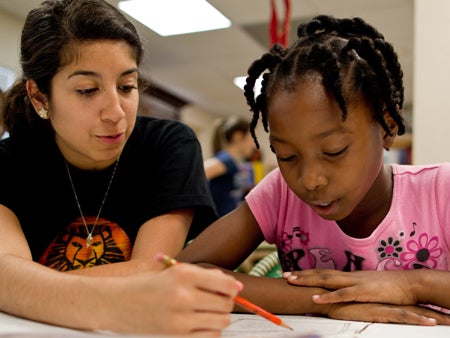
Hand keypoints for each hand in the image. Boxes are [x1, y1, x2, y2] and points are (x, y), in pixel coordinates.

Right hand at [100, 263, 240, 334]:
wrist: (115, 303)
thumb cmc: (148, 284)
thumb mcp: (174, 272)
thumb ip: (204, 276)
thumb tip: (235, 287)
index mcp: (183, 274)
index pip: (226, 284)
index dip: (233, 288)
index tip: (230, 290)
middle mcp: (183, 296)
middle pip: (226, 304)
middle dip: (226, 303)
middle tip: (215, 301)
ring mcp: (179, 319)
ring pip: (221, 321)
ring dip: (218, 317)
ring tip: (205, 312)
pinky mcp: (176, 336)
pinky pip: (210, 336)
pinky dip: (210, 331)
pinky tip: (198, 324)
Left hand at [283, 269, 416, 305]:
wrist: (409, 284)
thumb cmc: (389, 287)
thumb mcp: (367, 287)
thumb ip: (353, 288)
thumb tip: (342, 292)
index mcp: (349, 276)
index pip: (323, 272)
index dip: (307, 273)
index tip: (291, 273)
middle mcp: (348, 276)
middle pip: (320, 274)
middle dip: (301, 275)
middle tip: (283, 275)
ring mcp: (355, 283)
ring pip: (327, 280)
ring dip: (308, 280)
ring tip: (292, 282)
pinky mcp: (363, 292)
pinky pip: (343, 294)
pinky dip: (328, 296)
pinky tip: (316, 298)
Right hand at [326, 302, 449, 325]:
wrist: (326, 297)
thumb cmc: (339, 304)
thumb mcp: (357, 309)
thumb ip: (368, 310)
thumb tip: (374, 315)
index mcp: (385, 302)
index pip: (411, 307)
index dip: (429, 312)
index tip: (445, 318)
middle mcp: (388, 303)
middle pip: (418, 309)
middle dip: (438, 315)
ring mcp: (384, 306)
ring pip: (415, 313)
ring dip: (435, 318)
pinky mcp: (379, 311)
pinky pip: (402, 317)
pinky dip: (418, 320)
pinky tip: (431, 323)